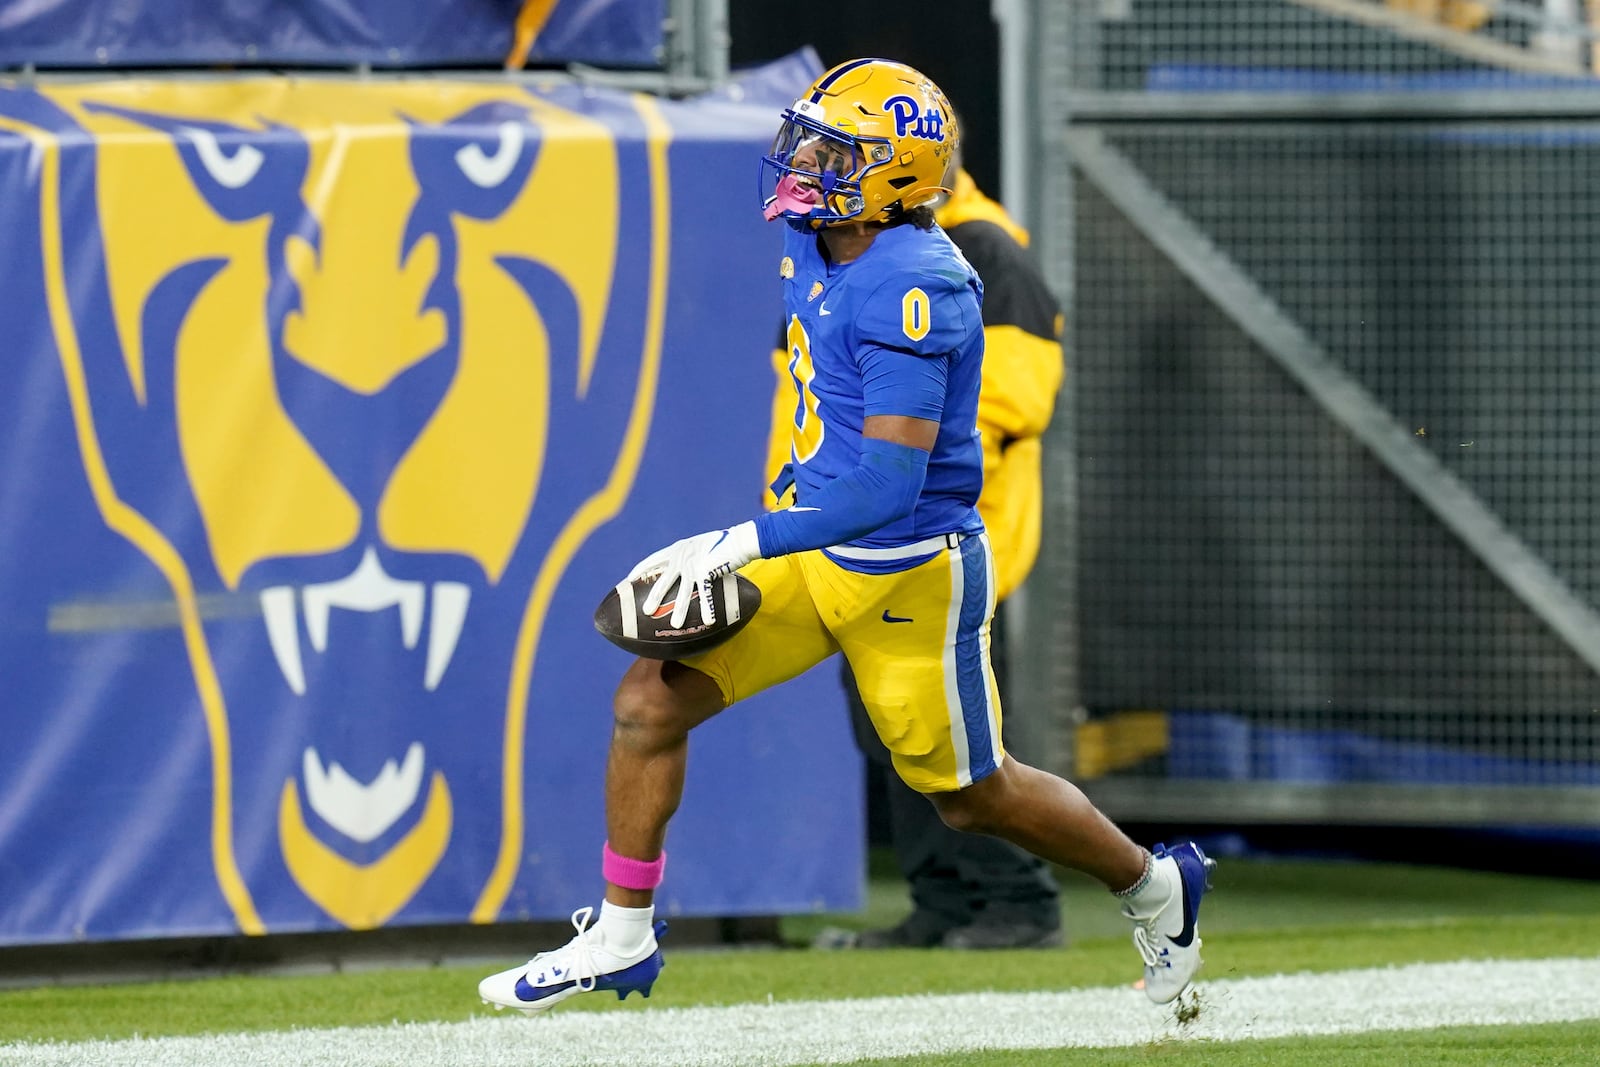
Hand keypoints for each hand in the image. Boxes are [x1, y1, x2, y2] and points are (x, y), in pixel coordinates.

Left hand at [627, 521, 760, 628]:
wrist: (739, 540)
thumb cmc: (721, 544)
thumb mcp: (699, 547)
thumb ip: (688, 556)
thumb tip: (682, 571)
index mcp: (677, 549)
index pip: (653, 560)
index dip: (640, 570)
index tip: (629, 580)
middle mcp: (682, 557)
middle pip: (662, 581)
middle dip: (653, 597)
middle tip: (646, 612)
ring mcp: (693, 565)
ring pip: (683, 592)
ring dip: (679, 610)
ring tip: (675, 625)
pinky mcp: (707, 571)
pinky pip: (706, 594)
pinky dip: (707, 608)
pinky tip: (708, 621)